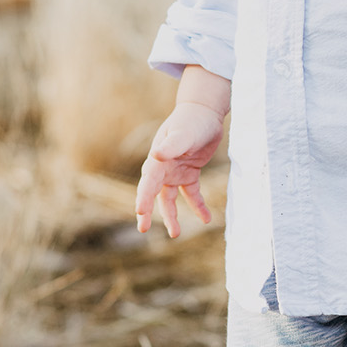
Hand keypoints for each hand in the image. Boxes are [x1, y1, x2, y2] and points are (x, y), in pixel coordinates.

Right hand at [135, 101, 225, 237]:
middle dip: (147, 211)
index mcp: (157, 159)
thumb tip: (157, 155)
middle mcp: (163, 168)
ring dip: (171, 216)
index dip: (143, 198)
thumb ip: (172, 145)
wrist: (204, 112)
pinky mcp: (189, 174)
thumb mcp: (183, 133)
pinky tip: (206, 219)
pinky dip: (197, 206)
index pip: (148, 182)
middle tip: (143, 229)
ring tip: (175, 234)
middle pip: (152, 193)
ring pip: (169, 199)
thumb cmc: (191, 121)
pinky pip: (191, 194)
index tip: (141, 213)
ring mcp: (175, 172)